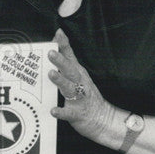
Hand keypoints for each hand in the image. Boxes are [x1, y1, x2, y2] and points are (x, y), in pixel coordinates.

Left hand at [48, 28, 116, 144]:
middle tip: (50, 53)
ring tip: (51, 74)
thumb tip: (53, 46)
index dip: (64, 44)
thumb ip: (65, 63)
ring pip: (70, 88)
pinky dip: (61, 111)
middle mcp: (80, 83)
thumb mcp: (77, 77)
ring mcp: (80, 98)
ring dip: (60, 81)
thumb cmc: (85, 96)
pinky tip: (53, 110)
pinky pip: (69, 113)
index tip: (58, 33)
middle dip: (61, 61)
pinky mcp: (78, 114)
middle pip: (70, 70)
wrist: (104, 120)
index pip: (70, 56)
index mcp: (78, 74)